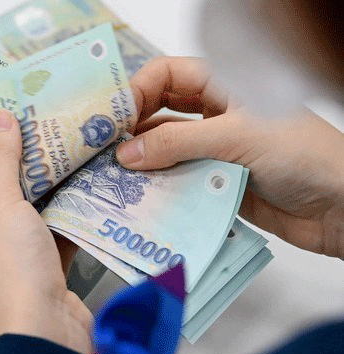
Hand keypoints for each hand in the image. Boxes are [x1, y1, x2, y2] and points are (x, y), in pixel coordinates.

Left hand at [0, 110, 91, 353]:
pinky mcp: (32, 278)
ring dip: (44, 191)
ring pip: (22, 218)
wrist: (42, 331)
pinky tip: (82, 188)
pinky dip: (60, 218)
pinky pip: (44, 239)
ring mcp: (0, 266)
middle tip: (41, 129)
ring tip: (65, 150)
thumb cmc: (6, 263)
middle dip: (19, 168)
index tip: (7, 121)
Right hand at [117, 56, 343, 258]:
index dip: (138, 90)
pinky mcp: (214, 182)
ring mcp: (214, 149)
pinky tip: (139, 195)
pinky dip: (158, 186)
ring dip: (142, 160)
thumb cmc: (304, 156)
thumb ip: (178, 144)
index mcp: (224, 86)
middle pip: (160, 111)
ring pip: (165, 148)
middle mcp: (215, 114)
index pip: (168, 75)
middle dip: (132, 126)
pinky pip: (177, 180)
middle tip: (104, 147)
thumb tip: (127, 153)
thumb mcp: (237, 138)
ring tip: (113, 175)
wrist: (342, 208)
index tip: (113, 118)